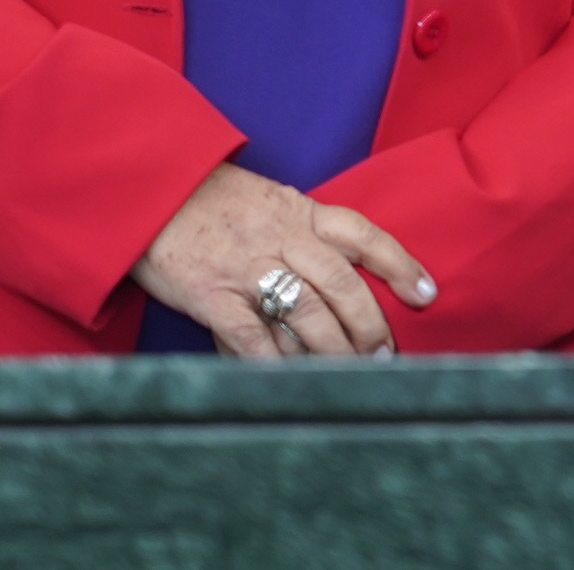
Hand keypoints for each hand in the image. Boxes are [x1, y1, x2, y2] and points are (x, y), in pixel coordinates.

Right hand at [131, 164, 435, 359]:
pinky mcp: (210, 294)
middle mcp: (279, 236)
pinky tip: (292, 382)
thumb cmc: (209, 201)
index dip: (399, 264)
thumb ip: (300, 232)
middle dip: (369, 323)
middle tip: (386, 355)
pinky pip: (251, 335)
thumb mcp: (266, 201)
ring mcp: (245, 265)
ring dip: (334, 349)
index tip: (426, 294)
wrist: (146, 190)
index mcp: (298, 210)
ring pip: (306, 311)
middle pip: (340, 282)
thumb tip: (339, 280)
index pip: (362, 234)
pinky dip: (275, 362)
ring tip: (352, 374)